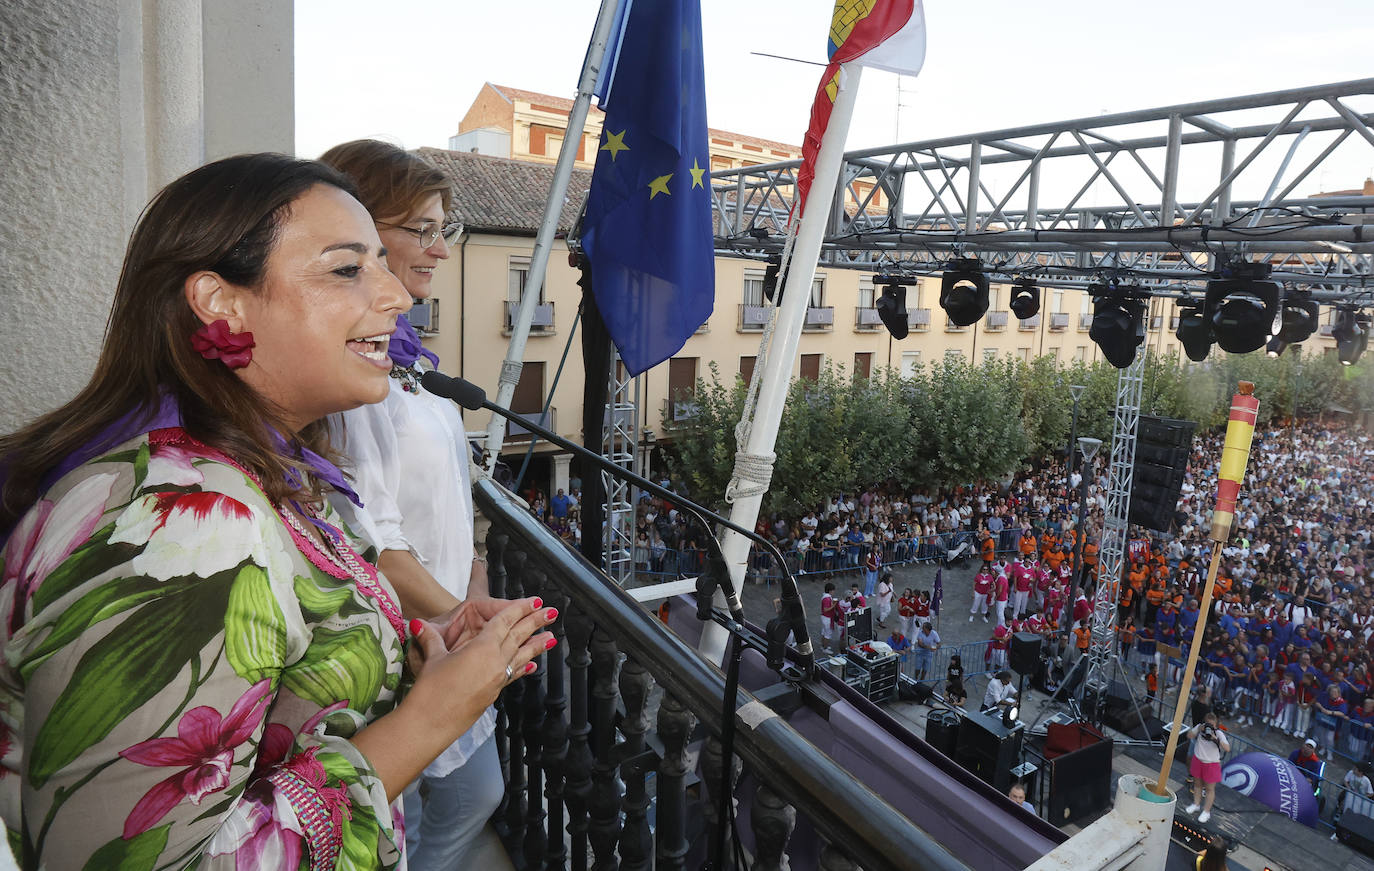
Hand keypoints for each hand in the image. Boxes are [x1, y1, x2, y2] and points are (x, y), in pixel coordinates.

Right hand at [404, 597, 555, 735]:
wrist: (431, 724)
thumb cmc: (430, 690)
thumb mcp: (432, 659)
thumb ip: (431, 638)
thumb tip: (418, 623)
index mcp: (482, 648)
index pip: (504, 622)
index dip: (519, 609)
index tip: (534, 601)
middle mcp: (495, 662)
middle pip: (518, 637)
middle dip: (535, 622)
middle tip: (552, 612)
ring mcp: (496, 679)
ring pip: (520, 657)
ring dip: (536, 646)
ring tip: (553, 638)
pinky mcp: (493, 694)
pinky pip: (512, 675)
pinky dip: (522, 668)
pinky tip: (532, 667)